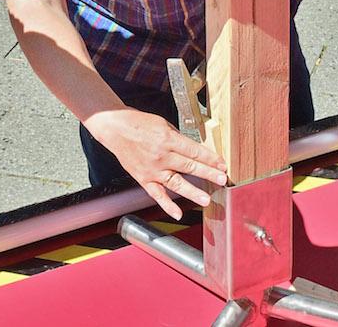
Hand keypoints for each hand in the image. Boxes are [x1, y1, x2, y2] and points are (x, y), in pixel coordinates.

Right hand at [85, 108, 227, 219]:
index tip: (222, 165)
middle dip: (208, 173)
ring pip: (176, 183)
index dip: (210, 158)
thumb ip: (178, 139)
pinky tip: (178, 213)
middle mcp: (161, 156)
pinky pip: (157, 194)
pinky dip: (167, 205)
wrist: (115, 128)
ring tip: (206, 200)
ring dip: (193, 192)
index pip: (194, 151)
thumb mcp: (164, 124)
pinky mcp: (143, 179)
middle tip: (222, 180)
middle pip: (189, 166)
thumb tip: (194, 150)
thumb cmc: (139, 123)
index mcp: (168, 139)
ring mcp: (152, 169)